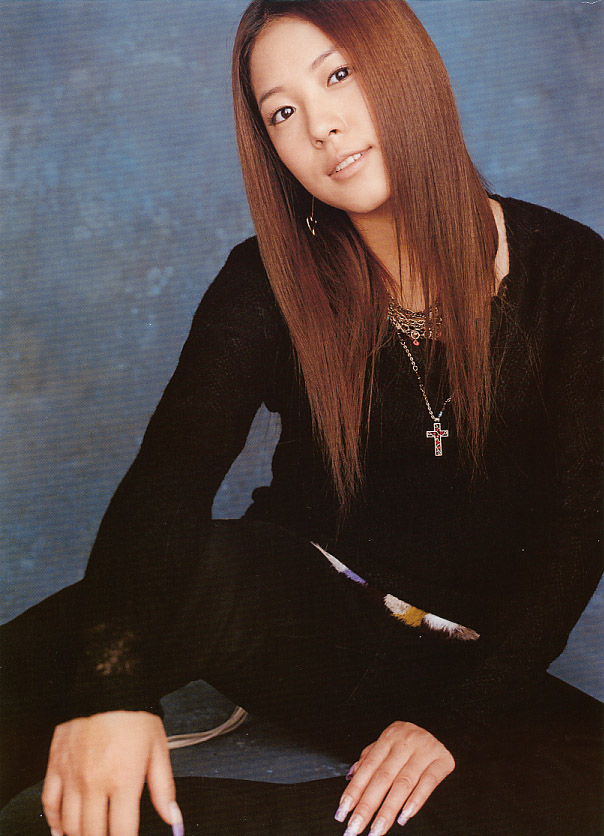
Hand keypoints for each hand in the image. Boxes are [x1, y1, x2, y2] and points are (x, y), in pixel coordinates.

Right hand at [41, 711, 182, 835]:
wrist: (106, 687)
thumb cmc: (134, 716)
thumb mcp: (158, 749)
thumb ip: (164, 789)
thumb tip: (173, 818)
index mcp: (123, 780)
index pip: (122, 833)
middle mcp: (95, 782)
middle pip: (93, 834)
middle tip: (110, 835)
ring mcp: (72, 776)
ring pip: (71, 825)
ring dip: (82, 835)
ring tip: (93, 833)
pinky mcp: (56, 766)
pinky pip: (49, 804)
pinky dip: (55, 823)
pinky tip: (64, 830)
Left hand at [334, 721, 454, 834]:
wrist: (441, 730)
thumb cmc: (410, 740)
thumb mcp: (388, 744)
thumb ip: (369, 760)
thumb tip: (349, 778)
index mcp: (388, 738)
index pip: (367, 768)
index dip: (354, 791)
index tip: (342, 813)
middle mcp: (405, 742)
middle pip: (382, 778)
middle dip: (367, 806)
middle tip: (355, 828)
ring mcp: (424, 751)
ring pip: (403, 784)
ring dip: (387, 811)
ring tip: (377, 830)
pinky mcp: (442, 761)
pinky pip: (428, 783)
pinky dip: (415, 802)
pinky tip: (403, 817)